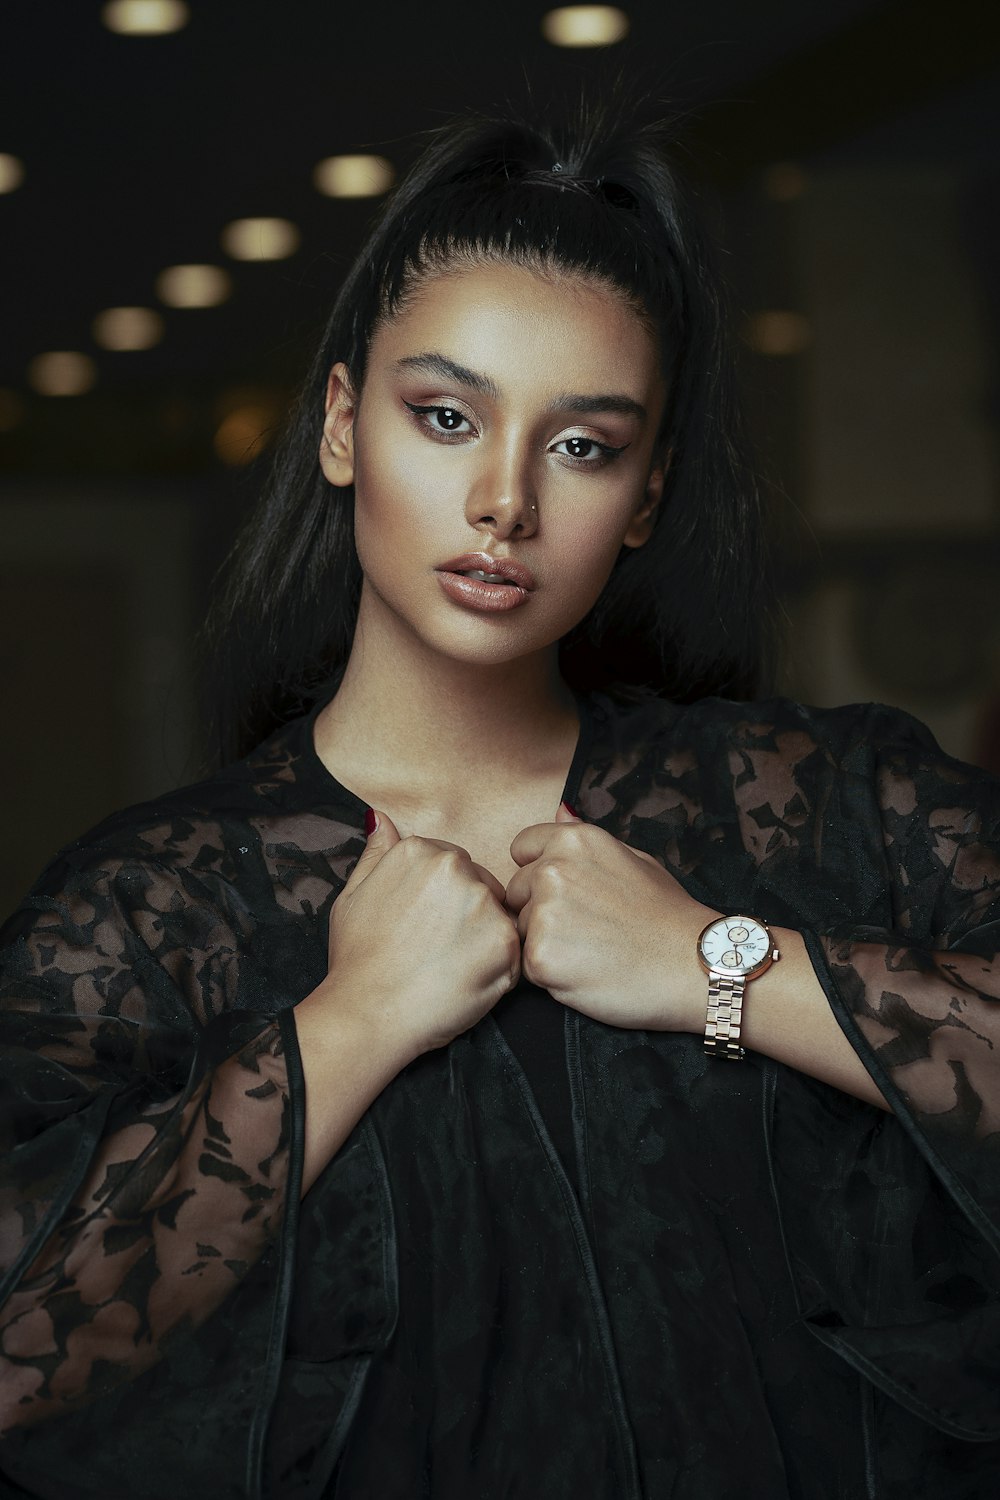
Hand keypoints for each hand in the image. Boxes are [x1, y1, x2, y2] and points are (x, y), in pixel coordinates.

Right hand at [317, 810, 520, 1059]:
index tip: (425, 926)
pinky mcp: (506, 939)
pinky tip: (465, 979)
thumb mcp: (352, 895)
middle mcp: (455, 866)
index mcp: (420, 850)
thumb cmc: (358, 960)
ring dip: (485, 937)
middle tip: (437, 949)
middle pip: (480, 884)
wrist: (369, 1013)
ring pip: (499, 914)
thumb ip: (376, 853)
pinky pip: (514, 948)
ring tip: (449, 965)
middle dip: (467, 913)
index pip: (452, 863)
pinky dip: (498, 966)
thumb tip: (383, 818)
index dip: (441, 900)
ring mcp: (483, 901)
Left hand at [504, 804, 714, 1031]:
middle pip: (516, 893)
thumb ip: (585, 837)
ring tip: (591, 952)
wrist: (693, 965)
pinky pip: (527, 966)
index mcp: (573, 840)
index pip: (521, 849)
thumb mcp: (633, 858)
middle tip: (586, 930)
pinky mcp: (541, 956)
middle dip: (538, 911)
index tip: (569, 894)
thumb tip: (559, 809)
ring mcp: (545, 913)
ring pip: (520, 931)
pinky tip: (587, 972)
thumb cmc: (667, 915)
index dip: (538, 873)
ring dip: (544, 944)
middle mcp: (552, 869)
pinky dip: (550, 975)